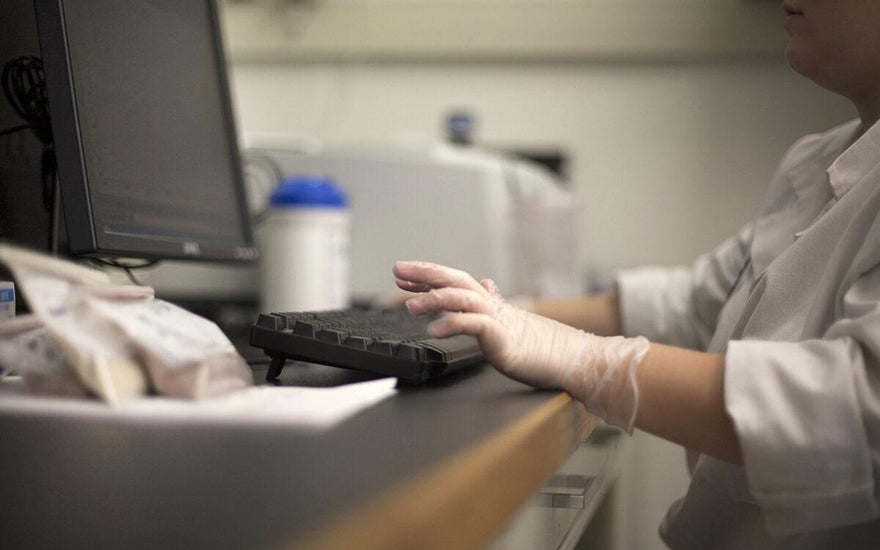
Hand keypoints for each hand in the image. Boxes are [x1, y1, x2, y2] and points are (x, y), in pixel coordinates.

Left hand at [393, 260, 649, 432]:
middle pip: (455, 280)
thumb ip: (494, 303)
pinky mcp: (504, 340)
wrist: (574, 361)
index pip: (454, 281)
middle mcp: (493, 306)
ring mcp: (499, 321)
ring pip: (463, 299)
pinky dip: (455, 324)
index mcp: (491, 304)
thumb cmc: (544, 346)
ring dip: (434, 298)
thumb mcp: (511, 321)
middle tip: (397, 271)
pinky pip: (476, 326)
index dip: (428, 276)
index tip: (402, 275)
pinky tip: (436, 329)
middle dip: (424, 274)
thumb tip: (486, 283)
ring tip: (409, 303)